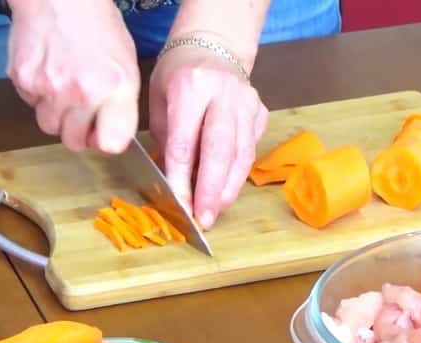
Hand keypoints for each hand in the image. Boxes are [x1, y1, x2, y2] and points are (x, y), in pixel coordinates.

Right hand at [6, 0, 139, 153]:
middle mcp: (84, 92)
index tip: (103, 131)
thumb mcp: (126, 66)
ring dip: (56, 114)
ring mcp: (50, 88)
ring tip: (64, 84)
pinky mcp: (23, 80)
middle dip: (78, 131)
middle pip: (74, 142)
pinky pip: (30, 104)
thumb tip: (107, 140)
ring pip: (49, 126)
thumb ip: (120, 106)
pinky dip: (38, 93)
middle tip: (81, 109)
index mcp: (117, 88)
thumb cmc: (98, 27)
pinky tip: (48, 69)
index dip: (106, 140)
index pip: (111, 145)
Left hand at [149, 41, 268, 229]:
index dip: (181, 177)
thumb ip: (166, 138)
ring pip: (242, 154)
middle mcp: (224, 93)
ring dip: (228, 188)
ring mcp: (247, 102)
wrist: (213, 45)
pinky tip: (226, 191)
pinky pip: (250, 149)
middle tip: (204, 218)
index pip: (185, 141)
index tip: (179, 204)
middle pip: (220, 149)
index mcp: (191, 86)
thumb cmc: (178, 74)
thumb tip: (173, 182)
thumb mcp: (159, 99)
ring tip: (216, 212)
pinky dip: (238, 174)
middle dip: (211, 189)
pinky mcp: (260, 112)